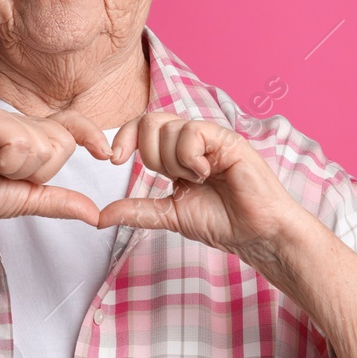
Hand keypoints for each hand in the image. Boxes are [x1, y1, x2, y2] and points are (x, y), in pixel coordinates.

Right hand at [0, 105, 115, 230]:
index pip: (71, 126)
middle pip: (62, 144)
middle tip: (5, 174)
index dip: (90, 136)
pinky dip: (5, 162)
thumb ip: (59, 201)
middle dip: (38, 172)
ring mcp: (4, 116)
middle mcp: (20, 122)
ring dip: (17, 169)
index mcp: (31, 136)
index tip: (106, 155)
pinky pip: (21, 142)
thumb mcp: (26, 200)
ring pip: (42, 145)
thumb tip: (96, 215)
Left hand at [95, 111, 306, 263]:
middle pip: (149, 123)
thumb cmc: (222, 222)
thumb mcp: (169, 215)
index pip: (141, 128)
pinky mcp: (227, 139)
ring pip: (168, 128)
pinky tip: (207, 173)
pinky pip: (192, 132)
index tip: (114, 159)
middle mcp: (193, 141)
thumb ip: (137, 210)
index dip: (124, 137)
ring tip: (198, 179)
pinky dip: (191, 157)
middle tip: (172, 178)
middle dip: (150, 155)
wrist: (256, 234)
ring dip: (175, 162)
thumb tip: (100, 216)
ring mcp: (211, 137)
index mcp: (177, 154)